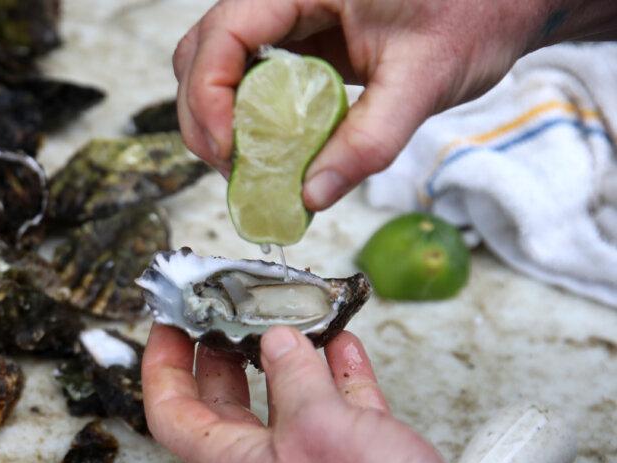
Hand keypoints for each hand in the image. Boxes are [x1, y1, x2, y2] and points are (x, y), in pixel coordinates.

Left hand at [142, 324, 480, 462]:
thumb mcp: (316, 424)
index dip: (162, 365)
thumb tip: (277, 341)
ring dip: (286, 359)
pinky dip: (338, 375)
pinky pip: (339, 410)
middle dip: (221, 356)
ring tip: (285, 318)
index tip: (168, 323)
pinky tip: (342, 345)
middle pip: (225, 404)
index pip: (173, 411)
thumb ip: (292, 376)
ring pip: (287, 402)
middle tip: (220, 314)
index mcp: (234, 462)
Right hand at [173, 0, 588, 208]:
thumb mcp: (424, 80)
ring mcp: (287, 17)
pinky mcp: (298, 43)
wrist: (507, 0)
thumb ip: (368, 140)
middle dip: (205, 115)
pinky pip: (250, 78)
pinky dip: (249, 119)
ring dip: (220, 119)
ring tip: (250, 166)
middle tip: (234, 170)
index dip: (210, 95)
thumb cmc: (476, 13)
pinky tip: (271, 152)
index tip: (230, 151)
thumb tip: (313, 196)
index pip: (224, 32)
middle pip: (202, 51)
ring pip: (216, 65)